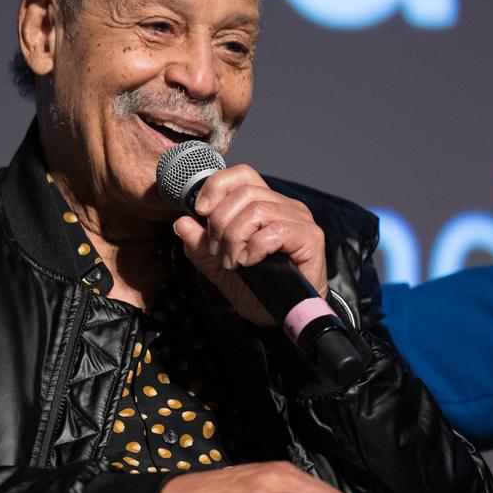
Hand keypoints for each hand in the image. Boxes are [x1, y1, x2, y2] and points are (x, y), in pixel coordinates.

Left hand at [172, 164, 327, 326]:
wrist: (279, 317)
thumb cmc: (256, 289)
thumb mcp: (217, 266)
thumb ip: (200, 244)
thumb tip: (182, 223)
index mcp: (265, 204)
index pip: (242, 175)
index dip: (217, 186)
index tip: (200, 210)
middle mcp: (284, 206)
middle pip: (244, 192)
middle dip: (221, 223)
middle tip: (218, 251)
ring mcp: (299, 220)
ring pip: (256, 211)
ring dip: (235, 239)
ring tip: (232, 262)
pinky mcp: (310, 237)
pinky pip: (275, 231)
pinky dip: (254, 248)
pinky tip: (250, 263)